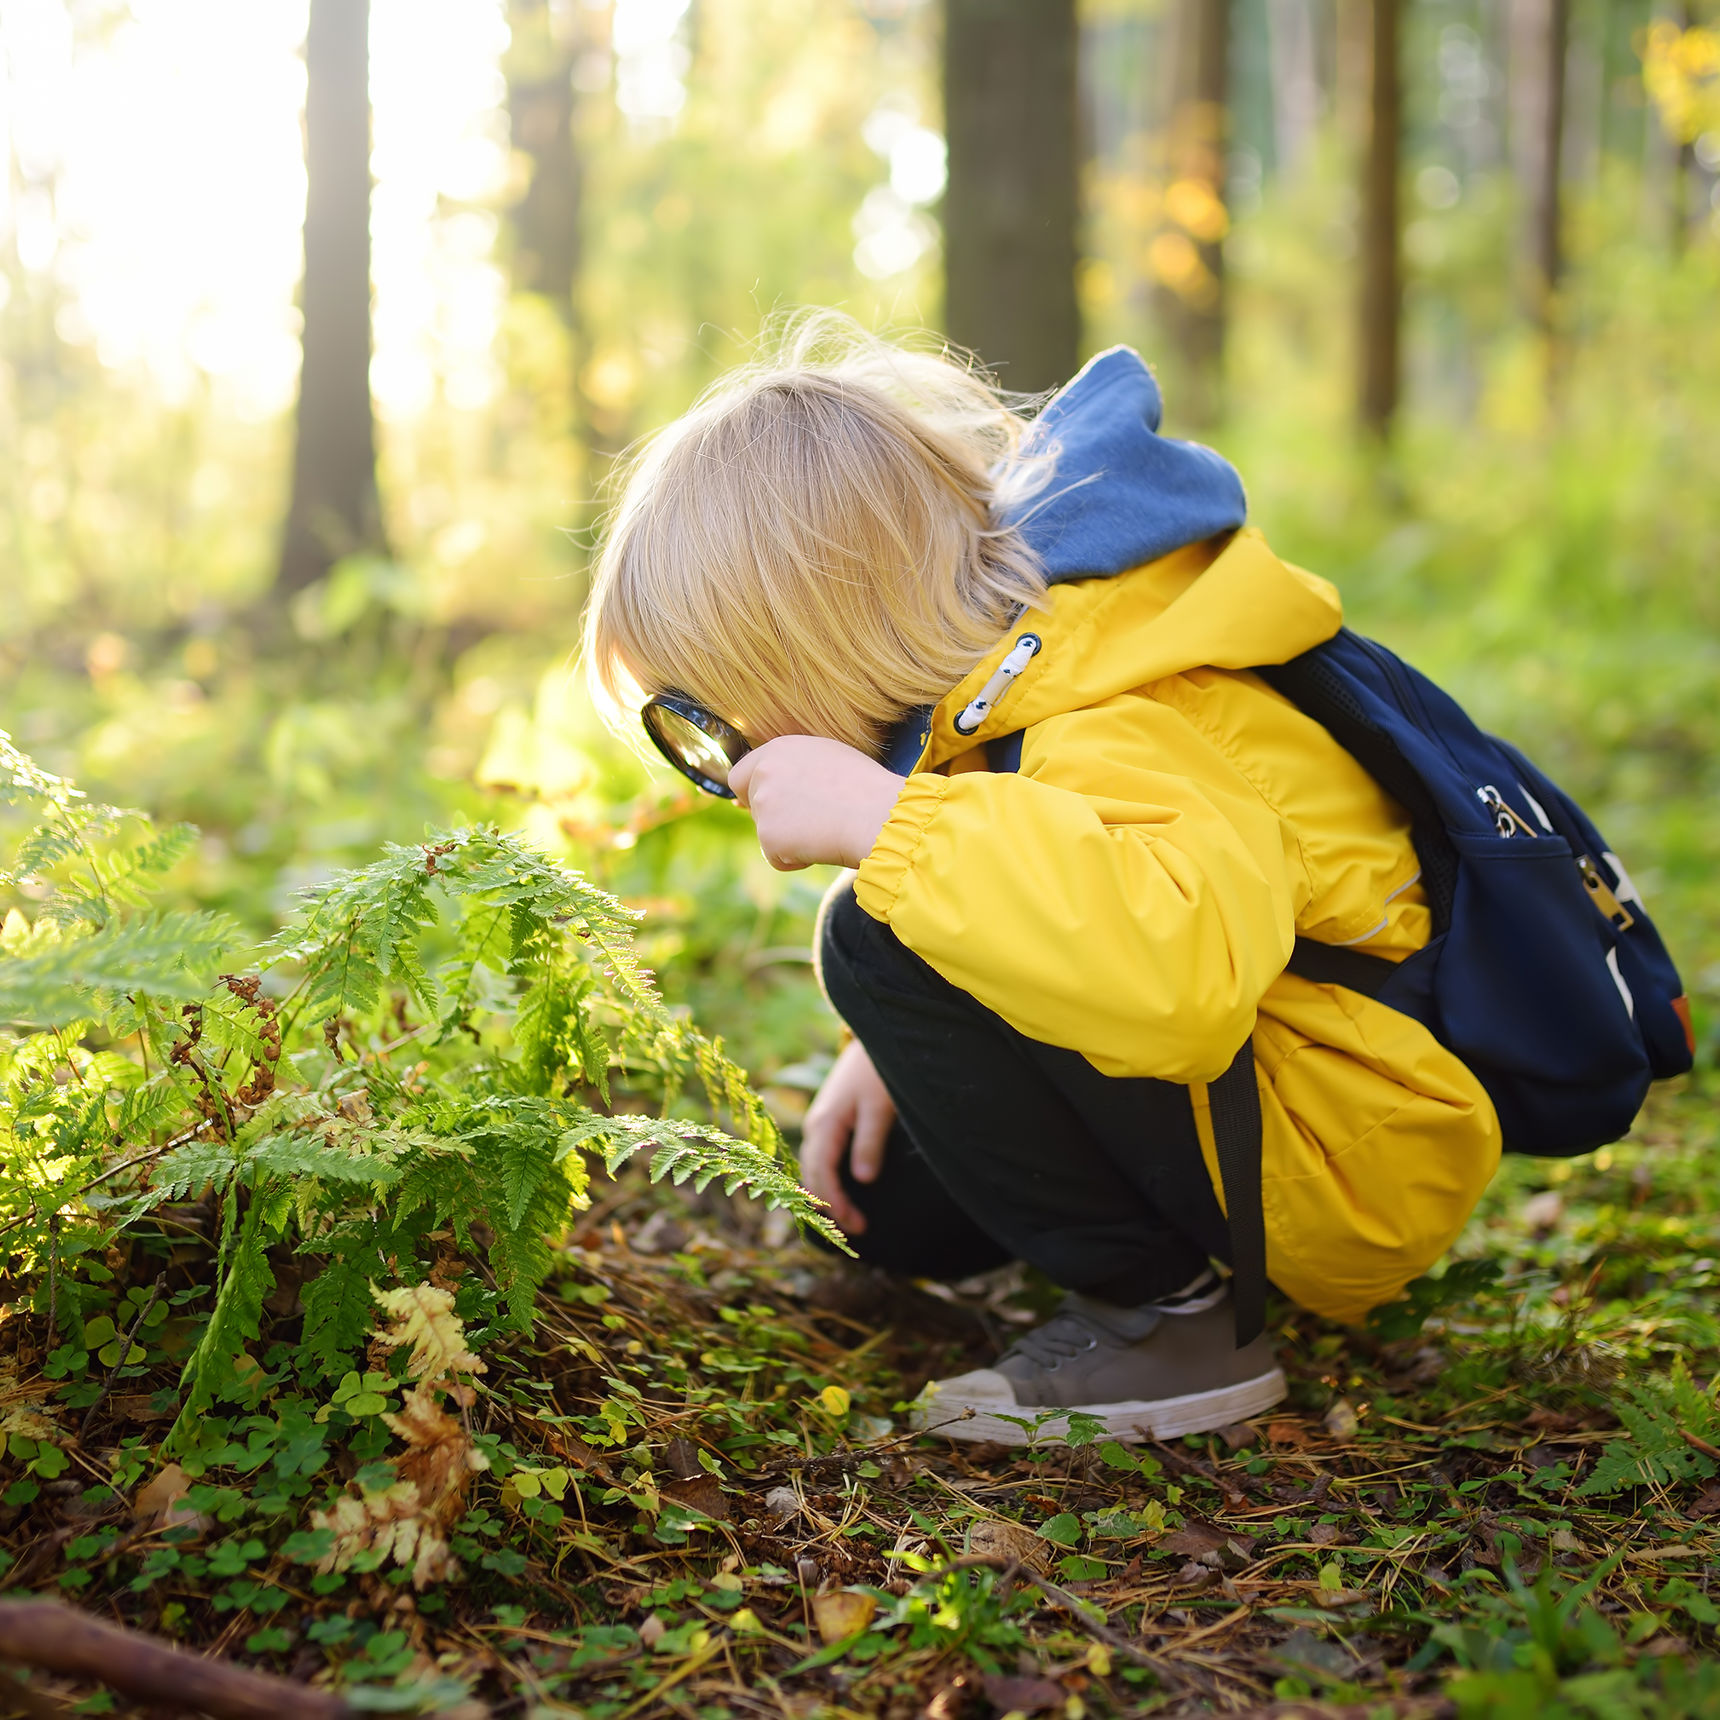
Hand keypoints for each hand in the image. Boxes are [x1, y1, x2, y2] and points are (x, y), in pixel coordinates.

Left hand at [727, 736, 903, 871]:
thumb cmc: (865, 788)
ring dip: (790, 840)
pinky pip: (777, 858)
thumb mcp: (827, 759)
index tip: (763, 806)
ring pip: (767, 833)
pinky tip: (822, 845)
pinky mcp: (769, 836)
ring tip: (826, 830)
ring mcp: (764, 805)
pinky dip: (796, 859)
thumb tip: (767, 788)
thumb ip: (793, 768)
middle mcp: (765, 773)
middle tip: (809, 823)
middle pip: (752, 806)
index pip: (742, 774)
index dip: (750, 793)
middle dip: (774, 819)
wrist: (878, 814)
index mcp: (779, 749)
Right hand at [800, 1039, 894, 1234]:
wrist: (878, 1033)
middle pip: (813, 1175)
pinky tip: (842, 1189)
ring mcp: (820, 1121)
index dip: (837, 1205)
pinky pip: (822, 1156)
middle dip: (831, 1206)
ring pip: (814, 1166)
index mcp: (825, 1124)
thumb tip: (862, 1181)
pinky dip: (828, 1177)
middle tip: (860, 1229)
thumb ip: (871, 1143)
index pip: (823, 1176)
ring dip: (828, 1193)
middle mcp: (816, 1125)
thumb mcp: (880, 1107)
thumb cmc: (880, 1070)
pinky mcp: (830, 1118)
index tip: (858, 1227)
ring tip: (851, 1217)